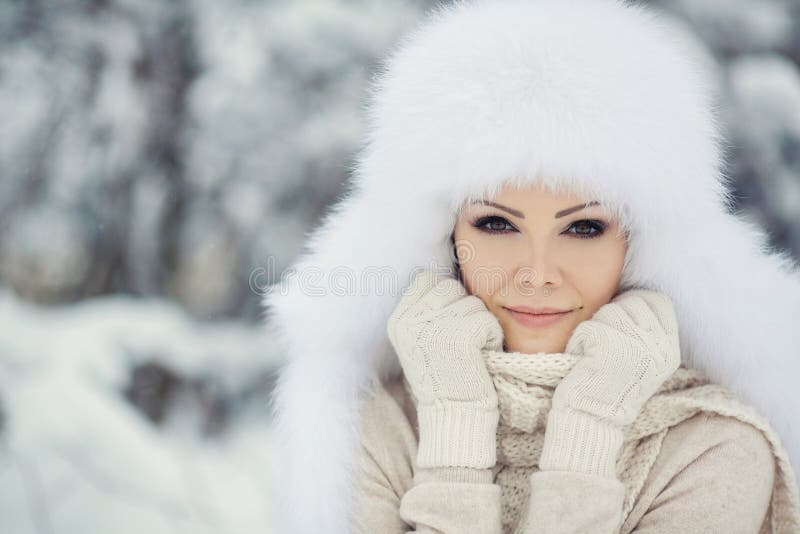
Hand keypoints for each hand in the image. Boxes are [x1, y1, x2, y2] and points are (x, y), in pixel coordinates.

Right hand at [387, 268, 503, 467]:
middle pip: (451, 287)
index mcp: (398, 320)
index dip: (445, 299)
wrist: (452, 418)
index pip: (427, 280)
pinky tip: (480, 359)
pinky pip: (488, 320)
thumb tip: (445, 279)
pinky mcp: (459, 334)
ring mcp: (433, 325)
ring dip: (480, 325)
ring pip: (473, 302)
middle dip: (464, 310)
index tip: (448, 328)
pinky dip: (492, 339)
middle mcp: (410, 320)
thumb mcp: (421, 342)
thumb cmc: (445, 380)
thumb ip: (425, 311)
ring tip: (469, 353)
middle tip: (461, 344)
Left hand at [553, 288, 681, 427]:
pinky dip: (580, 341)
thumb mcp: (643, 361)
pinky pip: (589, 326)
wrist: (593, 420)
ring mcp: (637, 345)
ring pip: (609, 311)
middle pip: (632, 301)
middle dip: (612, 315)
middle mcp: (659, 347)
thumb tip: (634, 297)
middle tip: (604, 342)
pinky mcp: (612, 346)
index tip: (621, 320)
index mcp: (670, 349)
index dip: (636, 302)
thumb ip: (646, 332)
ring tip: (595, 354)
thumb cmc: (611, 387)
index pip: (658, 301)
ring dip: (595, 328)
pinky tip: (583, 360)